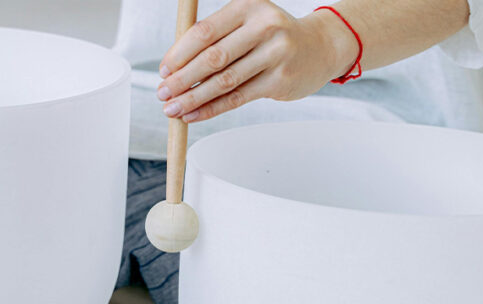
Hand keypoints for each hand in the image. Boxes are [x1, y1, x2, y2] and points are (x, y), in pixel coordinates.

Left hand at [157, 0, 356, 122]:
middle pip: (213, 58)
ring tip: (173, 108)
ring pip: (224, 82)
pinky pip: (238, 98)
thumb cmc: (273, 35)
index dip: (179, 54)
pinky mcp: (280, 80)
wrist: (320, 47)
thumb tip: (172, 66)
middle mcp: (264, 27)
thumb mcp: (246, 22)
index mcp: (247, 7)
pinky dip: (212, 108)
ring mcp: (275, 55)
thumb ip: (214, 38)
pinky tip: (194, 114)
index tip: (163, 69)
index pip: (204, 32)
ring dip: (193, 98)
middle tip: (163, 92)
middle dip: (182, 79)